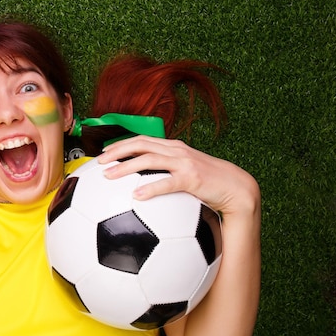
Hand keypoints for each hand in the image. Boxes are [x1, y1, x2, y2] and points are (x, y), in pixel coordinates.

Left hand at [98, 136, 259, 215]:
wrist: (236, 187)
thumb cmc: (208, 183)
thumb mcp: (186, 171)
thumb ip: (166, 171)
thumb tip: (143, 183)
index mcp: (173, 147)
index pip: (142, 139)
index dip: (121, 144)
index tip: (103, 153)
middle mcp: (176, 150)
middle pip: (141, 144)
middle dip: (117, 150)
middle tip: (99, 162)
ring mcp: (184, 163)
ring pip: (149, 160)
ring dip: (126, 167)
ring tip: (109, 176)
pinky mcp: (192, 178)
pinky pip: (167, 182)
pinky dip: (150, 187)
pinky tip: (136, 196)